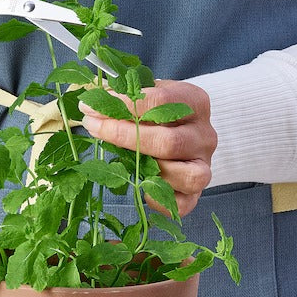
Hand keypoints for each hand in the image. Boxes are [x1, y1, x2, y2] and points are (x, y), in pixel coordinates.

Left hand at [79, 80, 216, 217]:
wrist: (185, 131)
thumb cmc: (161, 111)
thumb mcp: (148, 92)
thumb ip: (126, 95)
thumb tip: (95, 102)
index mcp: (195, 102)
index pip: (160, 101)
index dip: (122, 104)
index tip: (92, 107)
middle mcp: (204, 135)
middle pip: (169, 142)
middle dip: (124, 136)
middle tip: (93, 127)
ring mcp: (203, 166)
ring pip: (184, 175)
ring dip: (145, 170)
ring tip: (118, 158)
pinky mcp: (196, 193)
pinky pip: (182, 204)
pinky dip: (158, 200)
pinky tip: (139, 185)